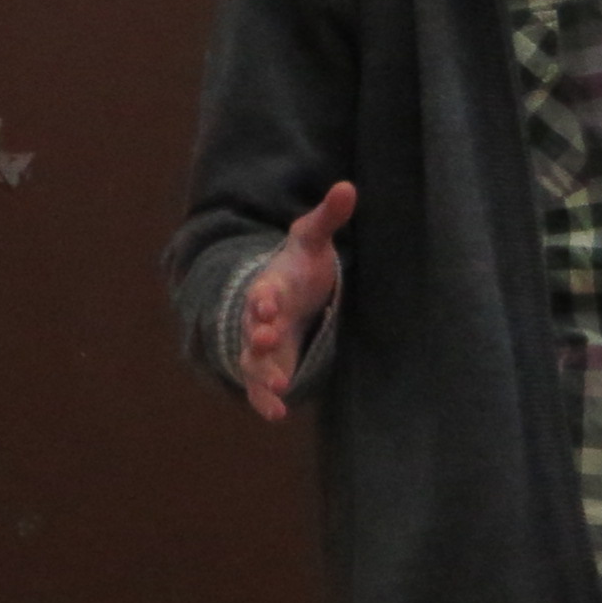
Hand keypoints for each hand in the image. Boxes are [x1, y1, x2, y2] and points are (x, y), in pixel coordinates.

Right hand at [238, 181, 354, 421]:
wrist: (284, 293)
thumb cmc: (299, 266)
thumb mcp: (311, 240)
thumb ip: (328, 217)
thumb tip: (349, 187)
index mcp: (270, 285)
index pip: (262, 291)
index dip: (264, 298)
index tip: (269, 303)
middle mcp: (259, 318)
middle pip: (252, 328)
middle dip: (259, 335)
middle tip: (268, 340)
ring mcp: (260, 344)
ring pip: (253, 361)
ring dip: (262, 373)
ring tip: (279, 388)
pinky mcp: (269, 365)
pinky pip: (260, 386)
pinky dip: (264, 400)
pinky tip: (278, 415)